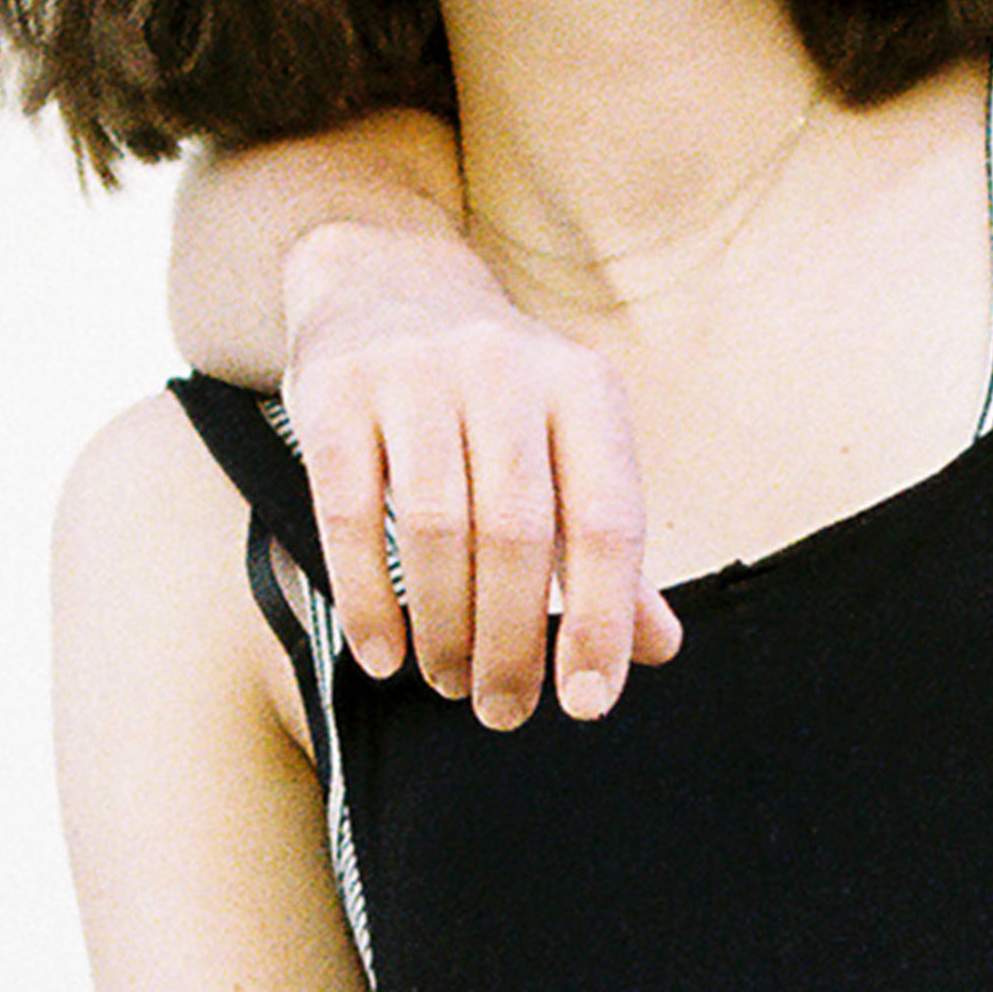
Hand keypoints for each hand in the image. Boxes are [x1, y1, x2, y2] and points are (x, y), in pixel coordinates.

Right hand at [278, 219, 678, 723]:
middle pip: (518, 534)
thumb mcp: (570, 443)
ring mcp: (416, 374)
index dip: (603, 620)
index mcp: (585, 388)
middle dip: (514, 642)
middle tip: (502, 709)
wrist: (386, 282)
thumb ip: (607, 543)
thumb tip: (656, 649)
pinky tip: (382, 652)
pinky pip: (350, 515)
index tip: (589, 702)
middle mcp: (506, 369)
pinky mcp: (335, 392)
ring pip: (438, 529)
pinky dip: (369, 598)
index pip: (606, 520)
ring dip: (444, 628)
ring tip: (448, 680)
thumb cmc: (497, 395)